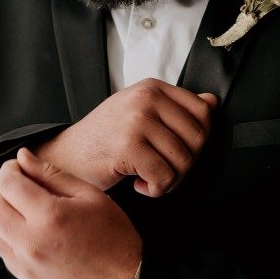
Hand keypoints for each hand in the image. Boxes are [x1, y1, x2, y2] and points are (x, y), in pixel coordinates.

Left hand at [0, 148, 143, 278]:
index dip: (10, 169)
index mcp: (50, 216)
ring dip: (1, 215)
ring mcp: (25, 263)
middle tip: (22, 189)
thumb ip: (53, 174)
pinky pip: (2, 251)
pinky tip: (31, 233)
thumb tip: (24, 158)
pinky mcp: (25, 278)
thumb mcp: (91, 196)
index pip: (8, 183)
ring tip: (24, 212)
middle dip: (2, 191)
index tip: (20, 169)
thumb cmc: (114, 238)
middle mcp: (31, 242)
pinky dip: (9, 237)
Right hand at [34, 80, 218, 197]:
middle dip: (186, 165)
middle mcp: (146, 99)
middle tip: (162, 172)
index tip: (175, 151)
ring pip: (184, 161)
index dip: (197, 140)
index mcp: (152, 88)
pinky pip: (164, 177)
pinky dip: (156, 190)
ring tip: (149, 179)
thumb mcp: (140, 114)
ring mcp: (137, 121)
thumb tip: (212, 102)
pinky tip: (138, 185)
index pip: (203, 112)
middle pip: (199, 139)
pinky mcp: (128, 147)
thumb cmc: (105, 140)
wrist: (66, 157)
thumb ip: (175, 108)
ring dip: (171, 181)